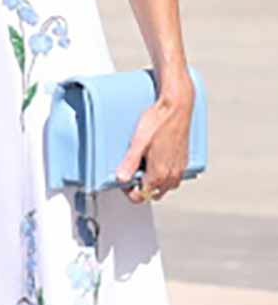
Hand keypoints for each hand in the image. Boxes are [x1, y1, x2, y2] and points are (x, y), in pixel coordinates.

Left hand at [116, 79, 192, 202]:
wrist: (177, 108)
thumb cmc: (159, 121)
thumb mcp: (139, 142)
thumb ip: (130, 163)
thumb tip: (121, 178)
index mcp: (159, 173)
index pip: (141, 196)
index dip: (128, 190)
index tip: (123, 179)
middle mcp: (172, 175)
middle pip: (152, 193)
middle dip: (140, 187)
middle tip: (132, 170)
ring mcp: (179, 169)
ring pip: (164, 186)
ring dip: (153, 181)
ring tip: (144, 164)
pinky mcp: (183, 162)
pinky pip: (172, 177)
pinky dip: (163, 174)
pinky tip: (156, 159)